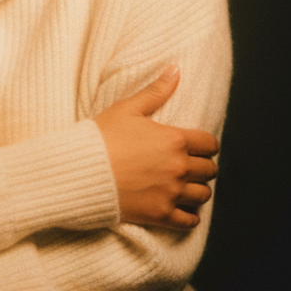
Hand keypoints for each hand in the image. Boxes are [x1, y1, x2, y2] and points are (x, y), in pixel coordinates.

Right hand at [95, 66, 218, 229]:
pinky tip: (183, 210)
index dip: (205, 145)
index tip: (197, 146)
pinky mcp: (160, 215)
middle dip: (202, 167)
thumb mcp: (127, 108)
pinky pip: (190, 221)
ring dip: (197, 190)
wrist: (80, 170)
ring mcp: (170, 193)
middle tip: (189, 165)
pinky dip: (190, 216)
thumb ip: (156, 91)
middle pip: (210, 170)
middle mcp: (178, 167)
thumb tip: (175, 69)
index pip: (209, 144)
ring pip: (203, 195)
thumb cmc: (102, 137)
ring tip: (185, 186)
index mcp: (174, 140)